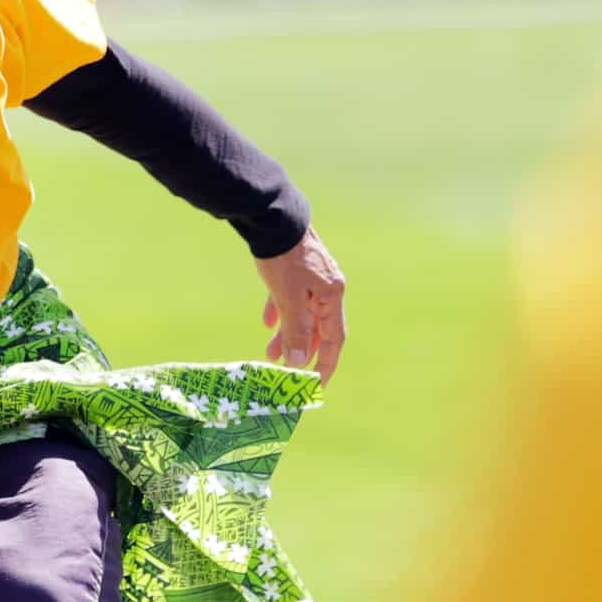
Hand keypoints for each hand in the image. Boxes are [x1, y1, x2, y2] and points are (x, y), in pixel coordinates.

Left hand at [256, 226, 346, 381]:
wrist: (272, 216)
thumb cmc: (283, 258)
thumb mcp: (288, 298)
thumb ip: (295, 330)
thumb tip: (298, 363)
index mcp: (332, 295)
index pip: (334, 339)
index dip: (325, 364)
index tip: (315, 385)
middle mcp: (327, 288)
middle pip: (317, 328)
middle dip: (301, 351)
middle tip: (284, 371)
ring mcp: (313, 278)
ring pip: (303, 315)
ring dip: (288, 335)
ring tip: (270, 353)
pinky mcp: (297, 270)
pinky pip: (292, 298)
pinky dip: (281, 312)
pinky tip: (267, 322)